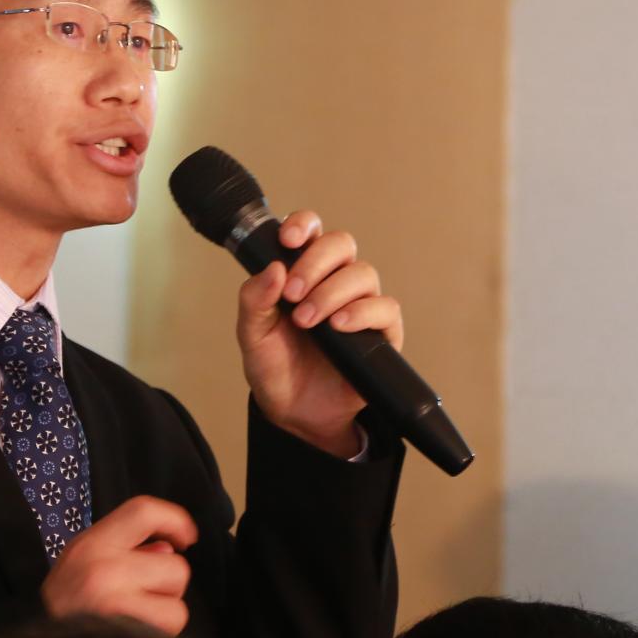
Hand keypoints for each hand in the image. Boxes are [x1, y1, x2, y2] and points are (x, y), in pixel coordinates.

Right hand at [41, 496, 197, 634]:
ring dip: (164, 614)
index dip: (174, 519)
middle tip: (141, 596)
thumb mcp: (83, 563)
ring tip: (135, 619)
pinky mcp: (127, 636)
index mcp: (91, 544)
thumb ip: (127, 550)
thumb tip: (170, 549)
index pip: (143, 511)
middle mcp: (103, 569)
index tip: (187, 537)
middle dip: (167, 585)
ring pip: (177, 604)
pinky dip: (160, 636)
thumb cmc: (65, 606)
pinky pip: (168, 630)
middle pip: (175, 566)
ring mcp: (115, 605)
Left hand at [237, 210, 403, 457]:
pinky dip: (362, 312)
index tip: (288, 240)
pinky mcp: (381, 332)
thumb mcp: (252, 334)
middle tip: (292, 293)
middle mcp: (334, 281)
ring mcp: (360, 304)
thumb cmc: (275, 367)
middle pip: (341, 244)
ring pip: (363, 273)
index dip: (304, 225)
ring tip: (306, 320)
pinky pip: (385, 308)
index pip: (311, 231)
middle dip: (315, 263)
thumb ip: (254, 300)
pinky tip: (338, 326)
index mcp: (302, 271)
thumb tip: (273, 269)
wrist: (294, 412)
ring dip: (332, 292)